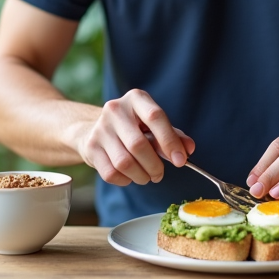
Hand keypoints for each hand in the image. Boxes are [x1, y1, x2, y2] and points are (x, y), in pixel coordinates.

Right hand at [76, 89, 194, 186]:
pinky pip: (111, 173)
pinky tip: (130, 176)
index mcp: (136, 98)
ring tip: (146, 177)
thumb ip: (174, 136)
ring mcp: (100, 128)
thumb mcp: (154, 126)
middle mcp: (116, 109)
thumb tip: (188, 149)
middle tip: (159, 174)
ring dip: (141, 176)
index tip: (180, 160)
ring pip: (124, 162)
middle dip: (154, 166)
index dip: (170, 141)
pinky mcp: (90, 147)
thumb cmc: (132, 128)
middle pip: (139, 145)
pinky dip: (125, 180)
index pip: (156, 117)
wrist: (94, 129)